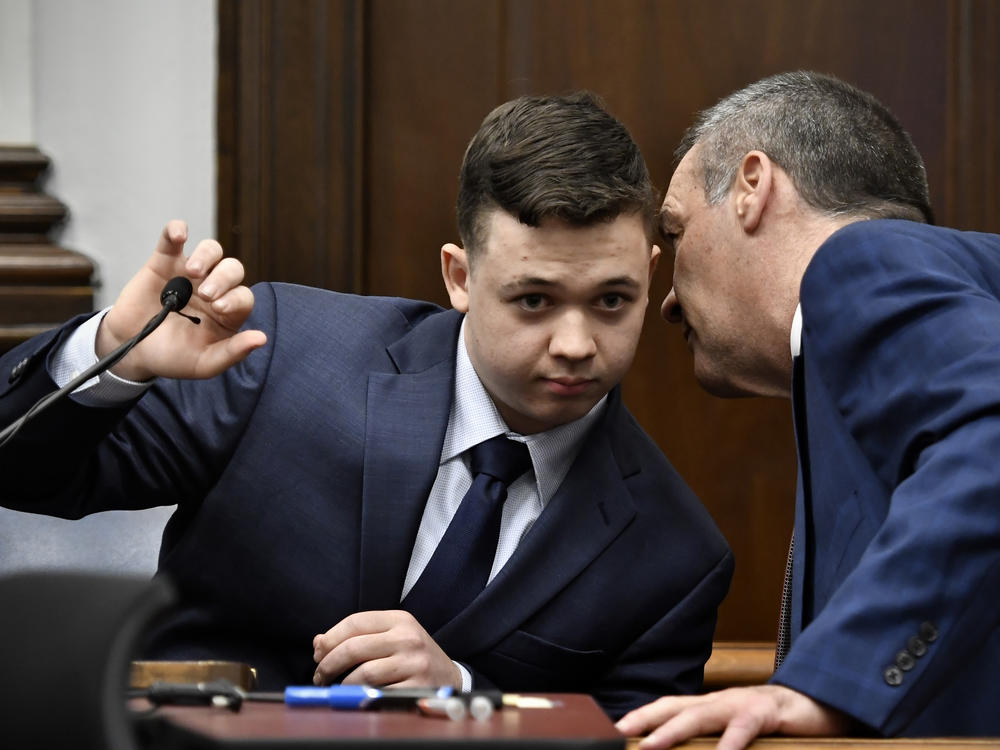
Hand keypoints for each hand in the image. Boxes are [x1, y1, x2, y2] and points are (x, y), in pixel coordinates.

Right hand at [96, 220, 266, 380]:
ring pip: (211, 250)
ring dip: (206, 256)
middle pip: (232, 269)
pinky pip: (172, 239)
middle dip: (223, 278)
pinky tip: (179, 234)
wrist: (132, 350)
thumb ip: (232, 352)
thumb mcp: (204, 363)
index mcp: (228, 312)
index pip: (244, 296)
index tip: (219, 307)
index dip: (236, 298)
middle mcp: (214, 288)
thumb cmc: (172, 357)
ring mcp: (189, 273)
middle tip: (205, 294)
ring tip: (192, 271)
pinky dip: (176, 230)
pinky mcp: (164, 262)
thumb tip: (262, 339)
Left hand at [312, 610, 461, 688]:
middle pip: (354, 647)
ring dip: (342, 685)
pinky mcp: (417, 687)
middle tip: (319, 675)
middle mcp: (408, 637)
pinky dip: (361, 697)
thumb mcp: (391, 636)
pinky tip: (357, 697)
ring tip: (337, 688)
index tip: (318, 653)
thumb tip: (319, 643)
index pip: (355, 622)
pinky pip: (378, 693)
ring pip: (363, 673)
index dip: (330, 638)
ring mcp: (414, 662)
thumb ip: (358, 636)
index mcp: (400, 620)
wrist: (448, 676)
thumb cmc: (412, 656)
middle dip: (328, 664)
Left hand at [614, 685, 851, 749]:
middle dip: (642, 721)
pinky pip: (744, 727)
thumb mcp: (735, 732)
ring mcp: (741, 703)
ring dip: (673, 731)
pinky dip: (730, 744)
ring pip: (701, 715)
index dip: (638, 718)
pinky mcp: (767, 712)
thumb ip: (710, 741)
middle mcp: (719, 701)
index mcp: (709, 706)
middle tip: (616, 736)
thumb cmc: (773, 724)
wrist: (820, 704)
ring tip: (651, 747)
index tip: (611, 732)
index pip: (666, 708)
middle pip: (673, 707)